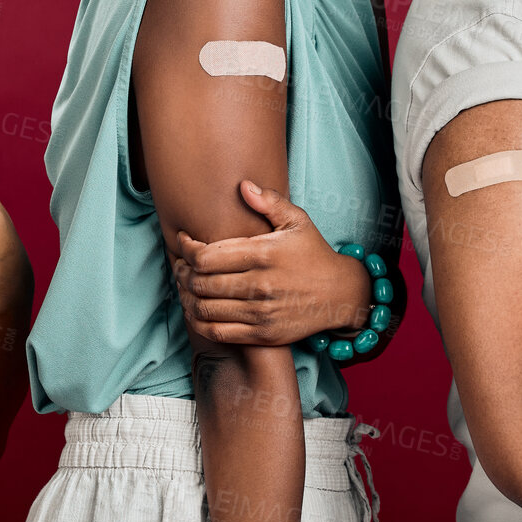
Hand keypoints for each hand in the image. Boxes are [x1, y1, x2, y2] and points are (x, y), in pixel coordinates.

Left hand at [173, 181, 370, 344]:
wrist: (341, 295)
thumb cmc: (314, 254)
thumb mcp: (298, 221)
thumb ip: (269, 202)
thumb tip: (243, 186)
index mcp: (264, 254)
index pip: (206, 256)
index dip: (186, 249)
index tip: (184, 242)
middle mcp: (260, 285)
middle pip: (200, 283)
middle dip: (181, 273)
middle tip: (180, 265)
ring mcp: (261, 313)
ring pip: (204, 309)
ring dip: (186, 297)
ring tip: (185, 286)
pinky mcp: (263, 335)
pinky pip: (217, 332)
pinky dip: (199, 322)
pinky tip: (196, 309)